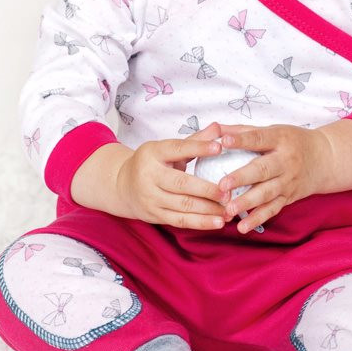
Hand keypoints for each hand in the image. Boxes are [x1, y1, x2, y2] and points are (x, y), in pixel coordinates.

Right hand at [113, 121, 231, 229]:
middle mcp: (149, 175)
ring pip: (183, 205)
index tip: (219, 147)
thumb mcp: (169, 148)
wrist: (121, 185)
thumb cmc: (154, 163)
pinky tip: (218, 222)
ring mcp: (150, 197)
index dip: (199, 147)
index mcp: (153, 152)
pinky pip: (180, 221)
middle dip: (207, 189)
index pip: (178, 148)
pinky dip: (201, 223)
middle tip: (229, 192)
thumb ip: (195, 140)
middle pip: (181, 183)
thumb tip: (219, 127)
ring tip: (229, 209)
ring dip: (209, 209)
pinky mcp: (154, 215)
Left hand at [214, 124, 331, 233]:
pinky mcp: (289, 197)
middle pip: (263, 170)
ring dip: (247, 202)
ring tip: (228, 209)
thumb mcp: (274, 130)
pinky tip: (242, 227)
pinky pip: (272, 210)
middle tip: (222, 185)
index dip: (242, 140)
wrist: (325, 159)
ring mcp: (288, 181)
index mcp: (280, 140)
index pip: (259, 138)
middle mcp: (285, 161)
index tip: (225, 141)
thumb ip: (244, 130)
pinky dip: (258, 219)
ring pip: (267, 193)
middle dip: (242, 177)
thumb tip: (215, 128)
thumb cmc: (293, 141)